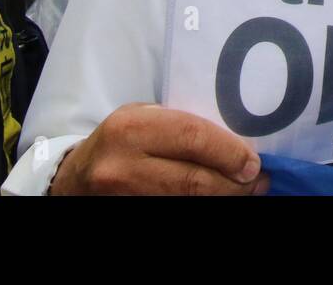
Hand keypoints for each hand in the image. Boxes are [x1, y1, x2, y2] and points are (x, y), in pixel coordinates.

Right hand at [49, 104, 266, 195]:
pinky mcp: (130, 214)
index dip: (230, 153)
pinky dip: (202, 206)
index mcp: (132, 128)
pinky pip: (175, 210)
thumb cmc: (121, 140)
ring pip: (188, 202)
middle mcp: (124, 165)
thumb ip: (182, 124)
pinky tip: (218, 199)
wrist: (74, 179)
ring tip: (244, 191)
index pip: (194, 139)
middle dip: (234, 184)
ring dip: (223, 198)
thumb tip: (237, 141)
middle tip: (258, 182)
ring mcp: (124, 197)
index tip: (254, 163)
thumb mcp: (143, 118)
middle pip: (194, 181)